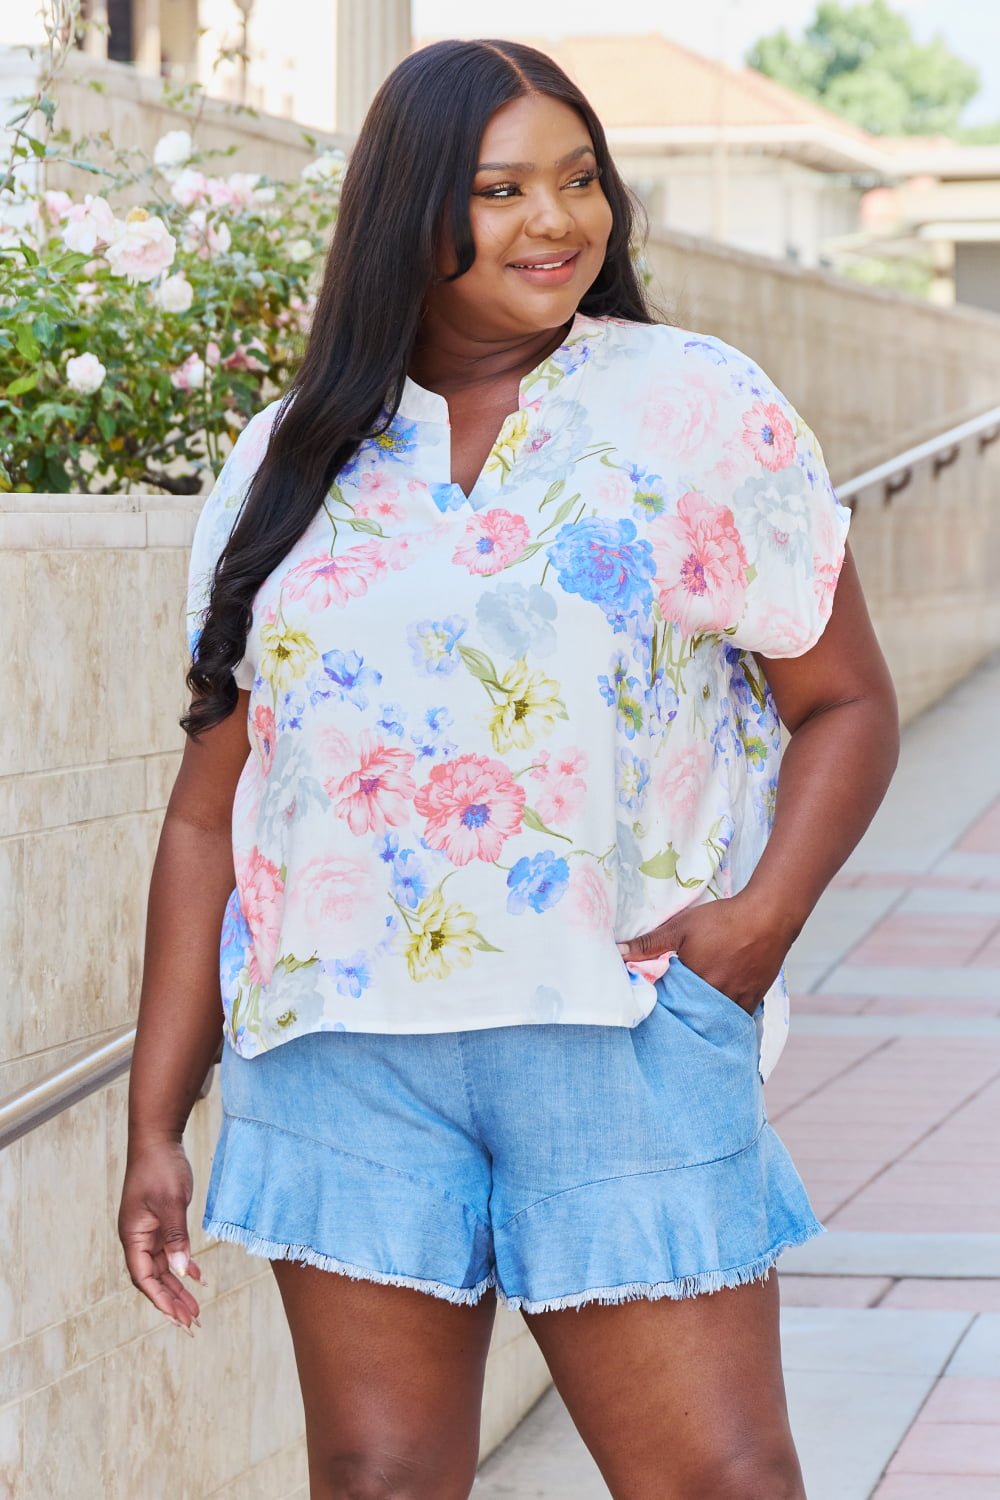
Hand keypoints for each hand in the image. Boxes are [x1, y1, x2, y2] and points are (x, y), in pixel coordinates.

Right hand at [118, 1137, 205, 1333]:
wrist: (158, 1140)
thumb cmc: (160, 1168)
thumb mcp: (171, 1203)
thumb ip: (176, 1237)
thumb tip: (180, 1271)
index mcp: (133, 1236)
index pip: (144, 1278)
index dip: (161, 1300)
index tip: (179, 1318)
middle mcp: (137, 1237)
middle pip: (153, 1278)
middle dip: (172, 1301)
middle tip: (193, 1322)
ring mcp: (148, 1230)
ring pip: (163, 1267)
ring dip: (179, 1287)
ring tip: (197, 1308)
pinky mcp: (160, 1222)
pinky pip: (170, 1251)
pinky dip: (183, 1265)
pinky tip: (198, 1277)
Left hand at [616, 891, 793, 1015]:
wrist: (768, 918)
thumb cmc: (722, 919)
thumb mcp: (681, 926)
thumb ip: (650, 943)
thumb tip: (617, 953)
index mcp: (691, 981)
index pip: (667, 1006)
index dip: (657, 1009)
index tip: (647, 1010)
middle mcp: (713, 996)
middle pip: (689, 1017)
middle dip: (677, 1020)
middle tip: (665, 1023)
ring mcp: (734, 1001)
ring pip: (711, 1021)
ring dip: (699, 1022)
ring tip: (688, 1024)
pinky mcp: (751, 1000)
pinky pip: (733, 1020)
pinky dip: (722, 1022)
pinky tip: (713, 1023)